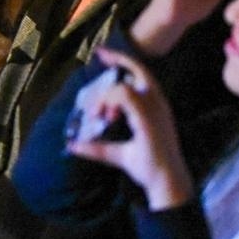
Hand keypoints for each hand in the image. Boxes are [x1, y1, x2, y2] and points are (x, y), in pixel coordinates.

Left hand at [66, 47, 192, 209]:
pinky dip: (110, 103)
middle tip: (99, 55)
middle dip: (119, 59)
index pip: (141, 75)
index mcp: (155, 107)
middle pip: (139, 70)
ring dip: (106, 98)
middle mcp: (157, 104)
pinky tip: (105, 116)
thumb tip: (72, 146)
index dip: (123, 62)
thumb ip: (96, 148)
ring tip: (99, 116)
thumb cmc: (148, 167)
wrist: (166, 183)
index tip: (103, 54)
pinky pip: (126, 97)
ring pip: (124, 88)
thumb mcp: (116, 155)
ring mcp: (155, 110)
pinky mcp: (148, 119)